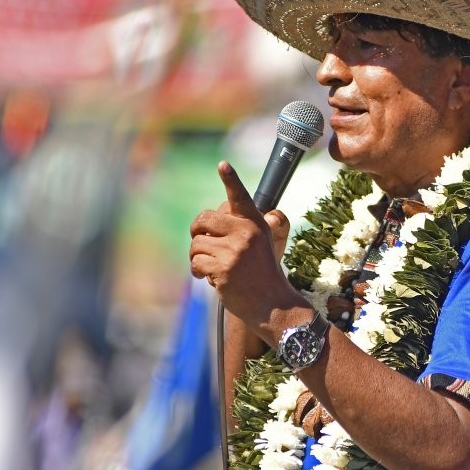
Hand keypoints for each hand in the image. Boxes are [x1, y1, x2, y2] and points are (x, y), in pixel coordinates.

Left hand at [189, 161, 299, 328]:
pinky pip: (196, 263)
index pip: (240, 197)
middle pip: (203, 220)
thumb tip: (209, 221)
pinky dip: (199, 272)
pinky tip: (213, 278)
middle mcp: (246, 233)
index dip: (231, 180)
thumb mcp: (260, 244)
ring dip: (198, 257)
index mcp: (255, 223)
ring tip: (214, 267)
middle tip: (202, 242)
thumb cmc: (262, 273)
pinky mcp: (223, 269)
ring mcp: (234, 251)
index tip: (222, 165)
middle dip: (197, 231)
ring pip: (196, 244)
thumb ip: (239, 228)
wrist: (273, 304)